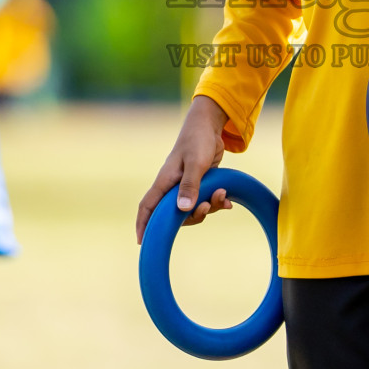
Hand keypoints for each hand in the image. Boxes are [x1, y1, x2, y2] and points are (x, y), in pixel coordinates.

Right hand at [136, 95, 233, 243]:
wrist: (209, 126)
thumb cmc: (197, 140)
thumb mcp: (195, 162)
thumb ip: (189, 185)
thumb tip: (183, 209)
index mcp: (165, 181)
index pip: (147, 206)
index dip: (142, 224)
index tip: (141, 242)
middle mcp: (173, 186)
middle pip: (174, 214)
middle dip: (191, 217)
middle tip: (205, 209)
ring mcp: (186, 185)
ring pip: (193, 209)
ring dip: (209, 207)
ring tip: (222, 195)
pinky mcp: (200, 184)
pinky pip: (206, 201)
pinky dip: (216, 203)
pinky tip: (227, 199)